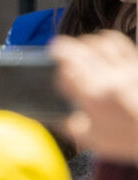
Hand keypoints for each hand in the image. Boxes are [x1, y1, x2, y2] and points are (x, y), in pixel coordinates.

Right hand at [50, 30, 137, 161]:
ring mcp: (126, 70)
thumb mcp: (90, 139)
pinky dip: (104, 40)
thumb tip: (52, 111)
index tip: (57, 76)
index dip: (57, 73)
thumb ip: (66, 124)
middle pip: (79, 53)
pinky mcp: (137, 65)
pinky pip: (118, 43)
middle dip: (62, 49)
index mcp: (94, 100)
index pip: (66, 73)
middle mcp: (110, 80)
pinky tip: (98, 46)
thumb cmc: (126, 139)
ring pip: (98, 43)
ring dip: (83, 43)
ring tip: (78, 48)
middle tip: (55, 49)